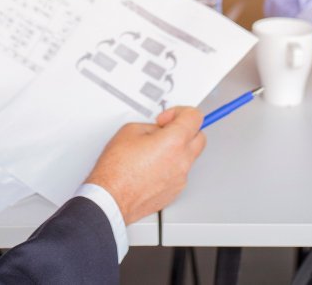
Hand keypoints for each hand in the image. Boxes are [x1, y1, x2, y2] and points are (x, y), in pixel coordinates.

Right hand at [85, 106, 205, 223]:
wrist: (111, 197)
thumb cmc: (117, 169)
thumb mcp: (131, 130)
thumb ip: (152, 127)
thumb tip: (158, 131)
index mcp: (174, 142)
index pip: (195, 117)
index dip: (181, 112)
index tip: (168, 117)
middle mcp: (182, 161)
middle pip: (199, 137)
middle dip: (185, 130)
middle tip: (167, 130)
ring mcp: (180, 178)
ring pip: (189, 156)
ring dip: (177, 150)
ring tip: (154, 151)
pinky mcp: (175, 191)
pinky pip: (180, 173)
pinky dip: (170, 167)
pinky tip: (152, 166)